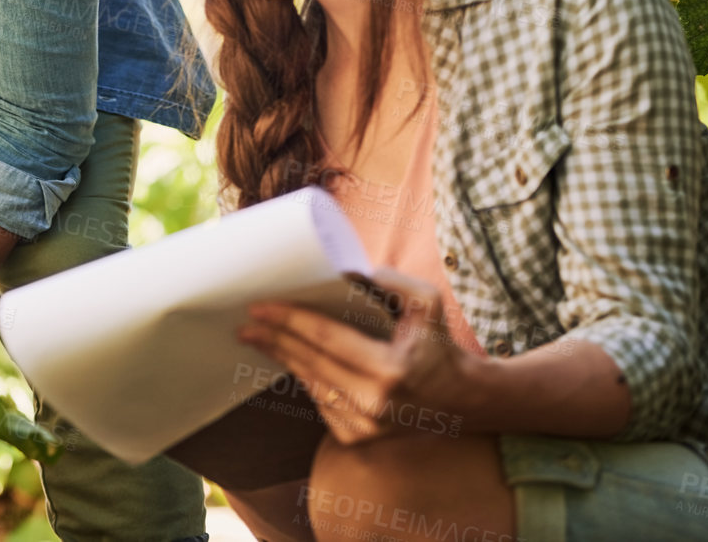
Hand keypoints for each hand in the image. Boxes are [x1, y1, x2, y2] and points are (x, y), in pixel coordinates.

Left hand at [237, 266, 475, 444]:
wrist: (460, 400)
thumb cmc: (439, 345)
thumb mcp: (427, 304)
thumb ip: (392, 281)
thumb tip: (347, 270)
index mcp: (390, 370)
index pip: (326, 340)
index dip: (290, 321)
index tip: (260, 307)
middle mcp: (374, 403)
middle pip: (310, 362)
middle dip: (275, 338)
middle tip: (247, 320)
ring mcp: (364, 426)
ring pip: (310, 383)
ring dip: (283, 358)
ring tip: (259, 336)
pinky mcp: (357, 437)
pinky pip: (319, 401)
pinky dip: (305, 378)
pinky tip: (290, 359)